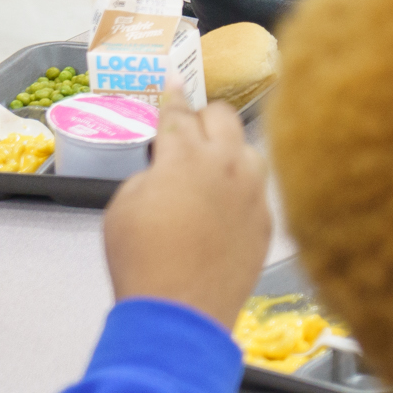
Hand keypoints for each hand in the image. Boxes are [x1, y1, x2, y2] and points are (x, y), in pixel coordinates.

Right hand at [102, 102, 270, 326]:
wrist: (180, 311)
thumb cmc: (143, 260)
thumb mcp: (123, 205)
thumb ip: (152, 173)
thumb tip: (168, 169)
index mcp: (186, 156)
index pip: (179, 112)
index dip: (172, 95)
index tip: (174, 81)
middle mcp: (228, 166)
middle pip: (223, 117)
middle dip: (204, 116)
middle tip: (189, 129)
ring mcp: (255, 193)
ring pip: (250, 150)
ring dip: (230, 151)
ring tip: (211, 170)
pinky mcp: (268, 220)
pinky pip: (259, 189)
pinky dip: (242, 188)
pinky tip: (225, 205)